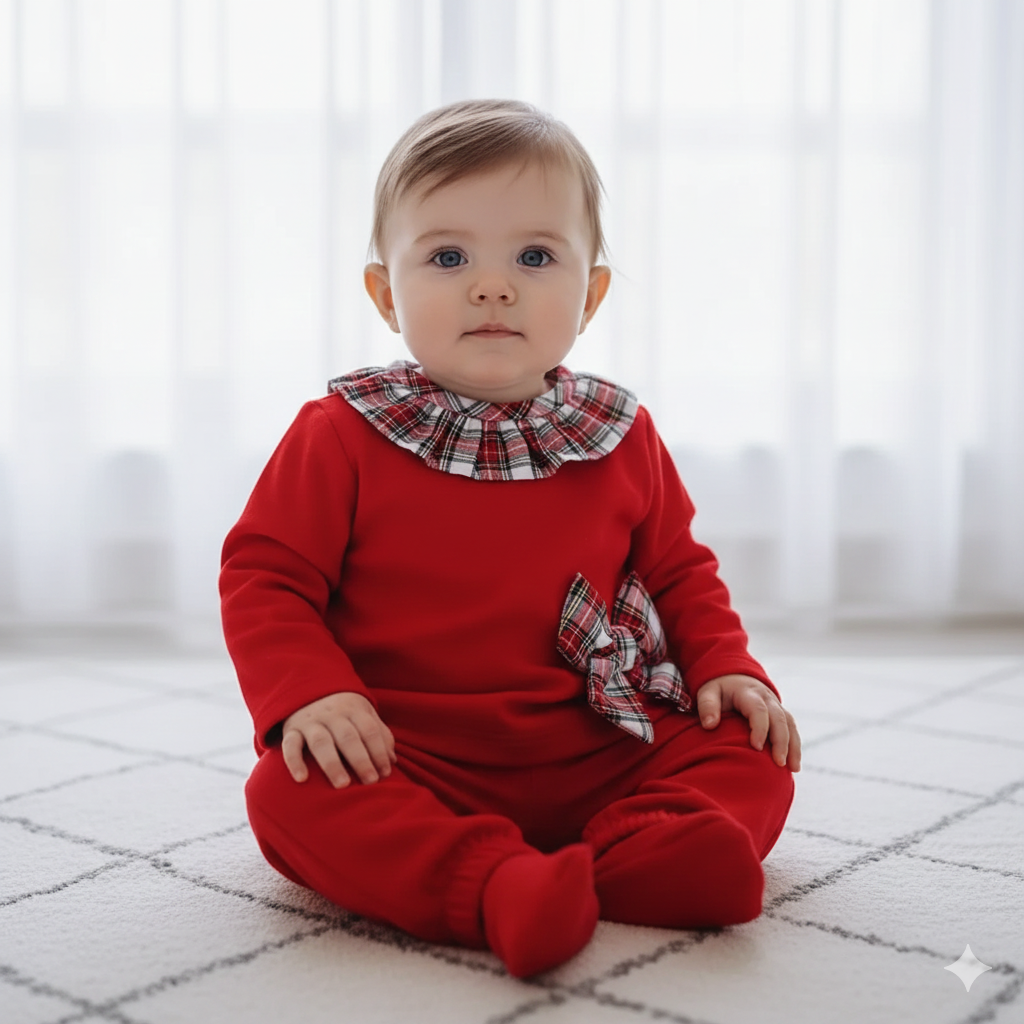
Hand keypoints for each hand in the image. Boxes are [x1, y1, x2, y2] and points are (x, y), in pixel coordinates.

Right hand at [281, 692, 396, 787]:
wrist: (307, 689)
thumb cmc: (343, 711)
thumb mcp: (364, 714)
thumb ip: (380, 735)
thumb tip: (392, 761)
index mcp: (354, 709)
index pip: (369, 730)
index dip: (379, 752)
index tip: (385, 774)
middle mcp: (332, 714)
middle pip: (348, 736)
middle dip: (361, 760)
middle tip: (370, 782)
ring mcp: (311, 722)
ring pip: (321, 742)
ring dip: (332, 764)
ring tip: (343, 785)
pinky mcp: (291, 730)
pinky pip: (290, 745)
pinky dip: (294, 761)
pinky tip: (302, 779)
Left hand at [696, 674, 800, 771]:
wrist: (734, 678)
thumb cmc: (719, 690)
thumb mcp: (708, 692)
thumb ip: (707, 706)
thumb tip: (709, 725)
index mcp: (748, 693)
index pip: (758, 710)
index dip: (760, 727)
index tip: (756, 747)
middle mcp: (766, 698)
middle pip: (779, 718)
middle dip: (781, 741)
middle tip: (778, 763)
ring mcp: (776, 706)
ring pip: (790, 724)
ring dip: (793, 746)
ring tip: (793, 768)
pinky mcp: (781, 715)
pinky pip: (792, 729)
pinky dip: (795, 747)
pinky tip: (794, 765)